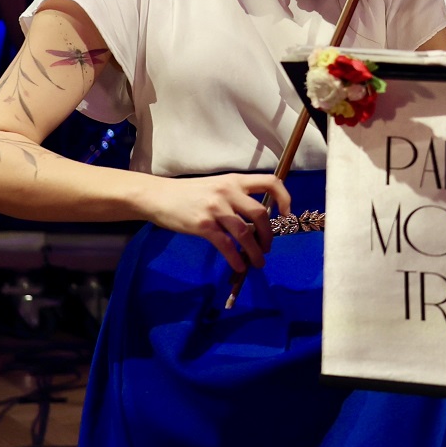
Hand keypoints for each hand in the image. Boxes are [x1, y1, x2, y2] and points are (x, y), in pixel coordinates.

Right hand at [139, 173, 293, 274]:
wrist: (159, 196)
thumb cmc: (189, 193)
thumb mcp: (216, 186)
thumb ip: (236, 196)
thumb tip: (257, 220)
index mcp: (235, 180)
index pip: (270, 182)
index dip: (284, 197)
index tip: (286, 213)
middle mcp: (228, 191)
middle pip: (260, 214)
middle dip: (268, 235)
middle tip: (267, 247)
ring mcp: (215, 208)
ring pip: (245, 232)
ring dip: (255, 251)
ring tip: (258, 262)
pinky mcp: (203, 225)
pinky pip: (226, 244)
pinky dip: (236, 258)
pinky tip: (239, 266)